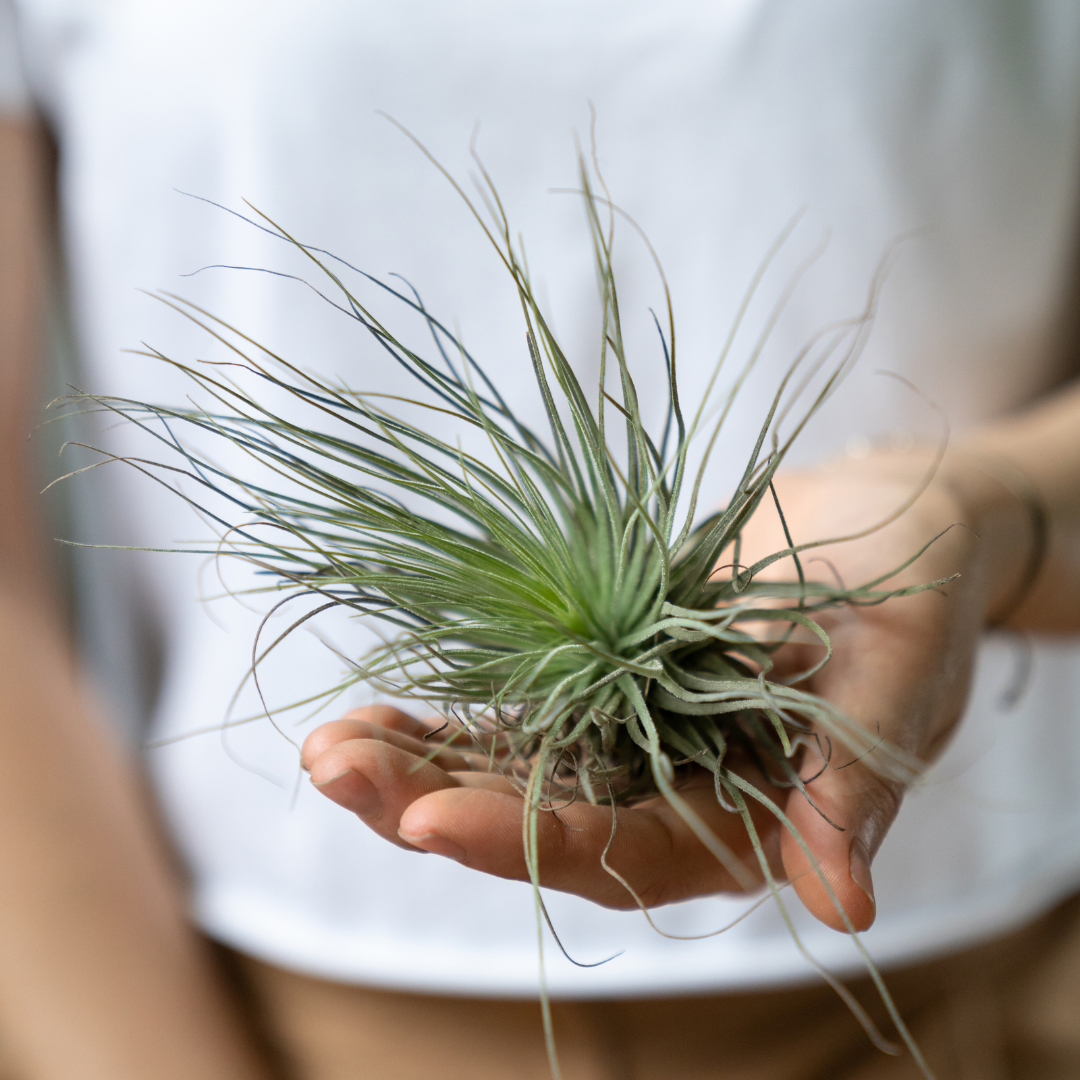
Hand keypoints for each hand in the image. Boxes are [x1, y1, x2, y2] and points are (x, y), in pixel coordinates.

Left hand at [303, 449, 1030, 931]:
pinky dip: (451, 717)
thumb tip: (846, 906)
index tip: (428, 820)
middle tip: (332, 770)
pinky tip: (375, 713)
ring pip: (513, 777)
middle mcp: (678, 795)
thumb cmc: (913, 583)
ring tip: (326, 746)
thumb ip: (858, 778)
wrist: (884, 522)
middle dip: (432, 804)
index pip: (630, 855)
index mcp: (752, 816)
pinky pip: (520, 716)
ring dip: (418, 764)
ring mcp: (633, 743)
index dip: (529, 841)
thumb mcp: (899, 665)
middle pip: (542, 828)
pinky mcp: (606, 688)